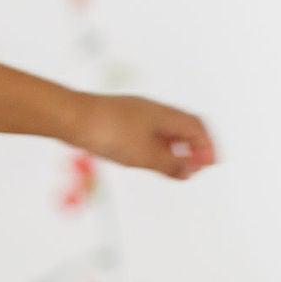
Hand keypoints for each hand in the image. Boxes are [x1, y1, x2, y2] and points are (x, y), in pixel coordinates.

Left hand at [68, 91, 218, 180]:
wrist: (69, 116)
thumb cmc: (108, 131)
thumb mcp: (145, 155)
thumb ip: (170, 164)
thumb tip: (190, 171)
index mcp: (164, 114)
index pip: (196, 127)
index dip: (207, 145)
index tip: (211, 164)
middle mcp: (152, 110)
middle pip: (181, 126)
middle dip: (193, 147)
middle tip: (195, 168)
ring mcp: (133, 114)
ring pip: (162, 130)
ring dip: (173, 148)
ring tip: (174, 168)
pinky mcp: (117, 121)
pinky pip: (144, 133)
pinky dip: (154, 147)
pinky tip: (146, 159)